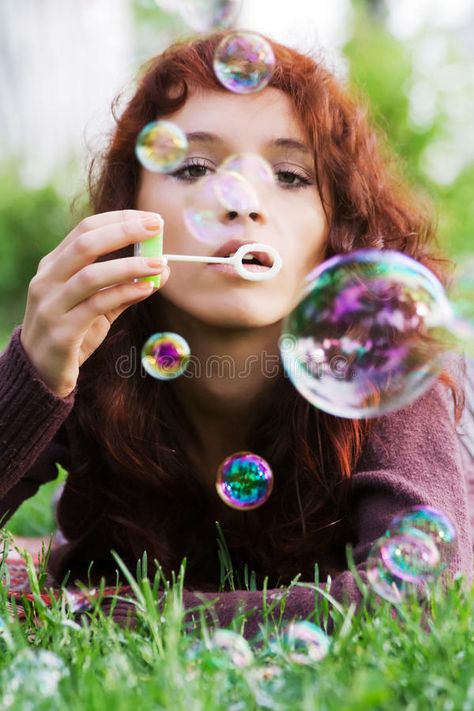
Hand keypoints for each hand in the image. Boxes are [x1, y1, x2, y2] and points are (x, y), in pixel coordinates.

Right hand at [21, 210, 169, 397]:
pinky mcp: (62, 332)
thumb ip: (126, 287)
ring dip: (130, 266)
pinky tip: (146, 289)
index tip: (152, 219)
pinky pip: (96, 306)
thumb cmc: (72, 334)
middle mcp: (47, 281)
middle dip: (124, 231)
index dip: (120, 220)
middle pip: (85, 243)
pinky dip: (124, 294)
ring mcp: (51, 306)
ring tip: (159, 263)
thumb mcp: (98, 306)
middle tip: (156, 227)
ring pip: (91, 275)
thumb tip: (163, 268)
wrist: (40, 373)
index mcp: (53, 266)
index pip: (85, 229)